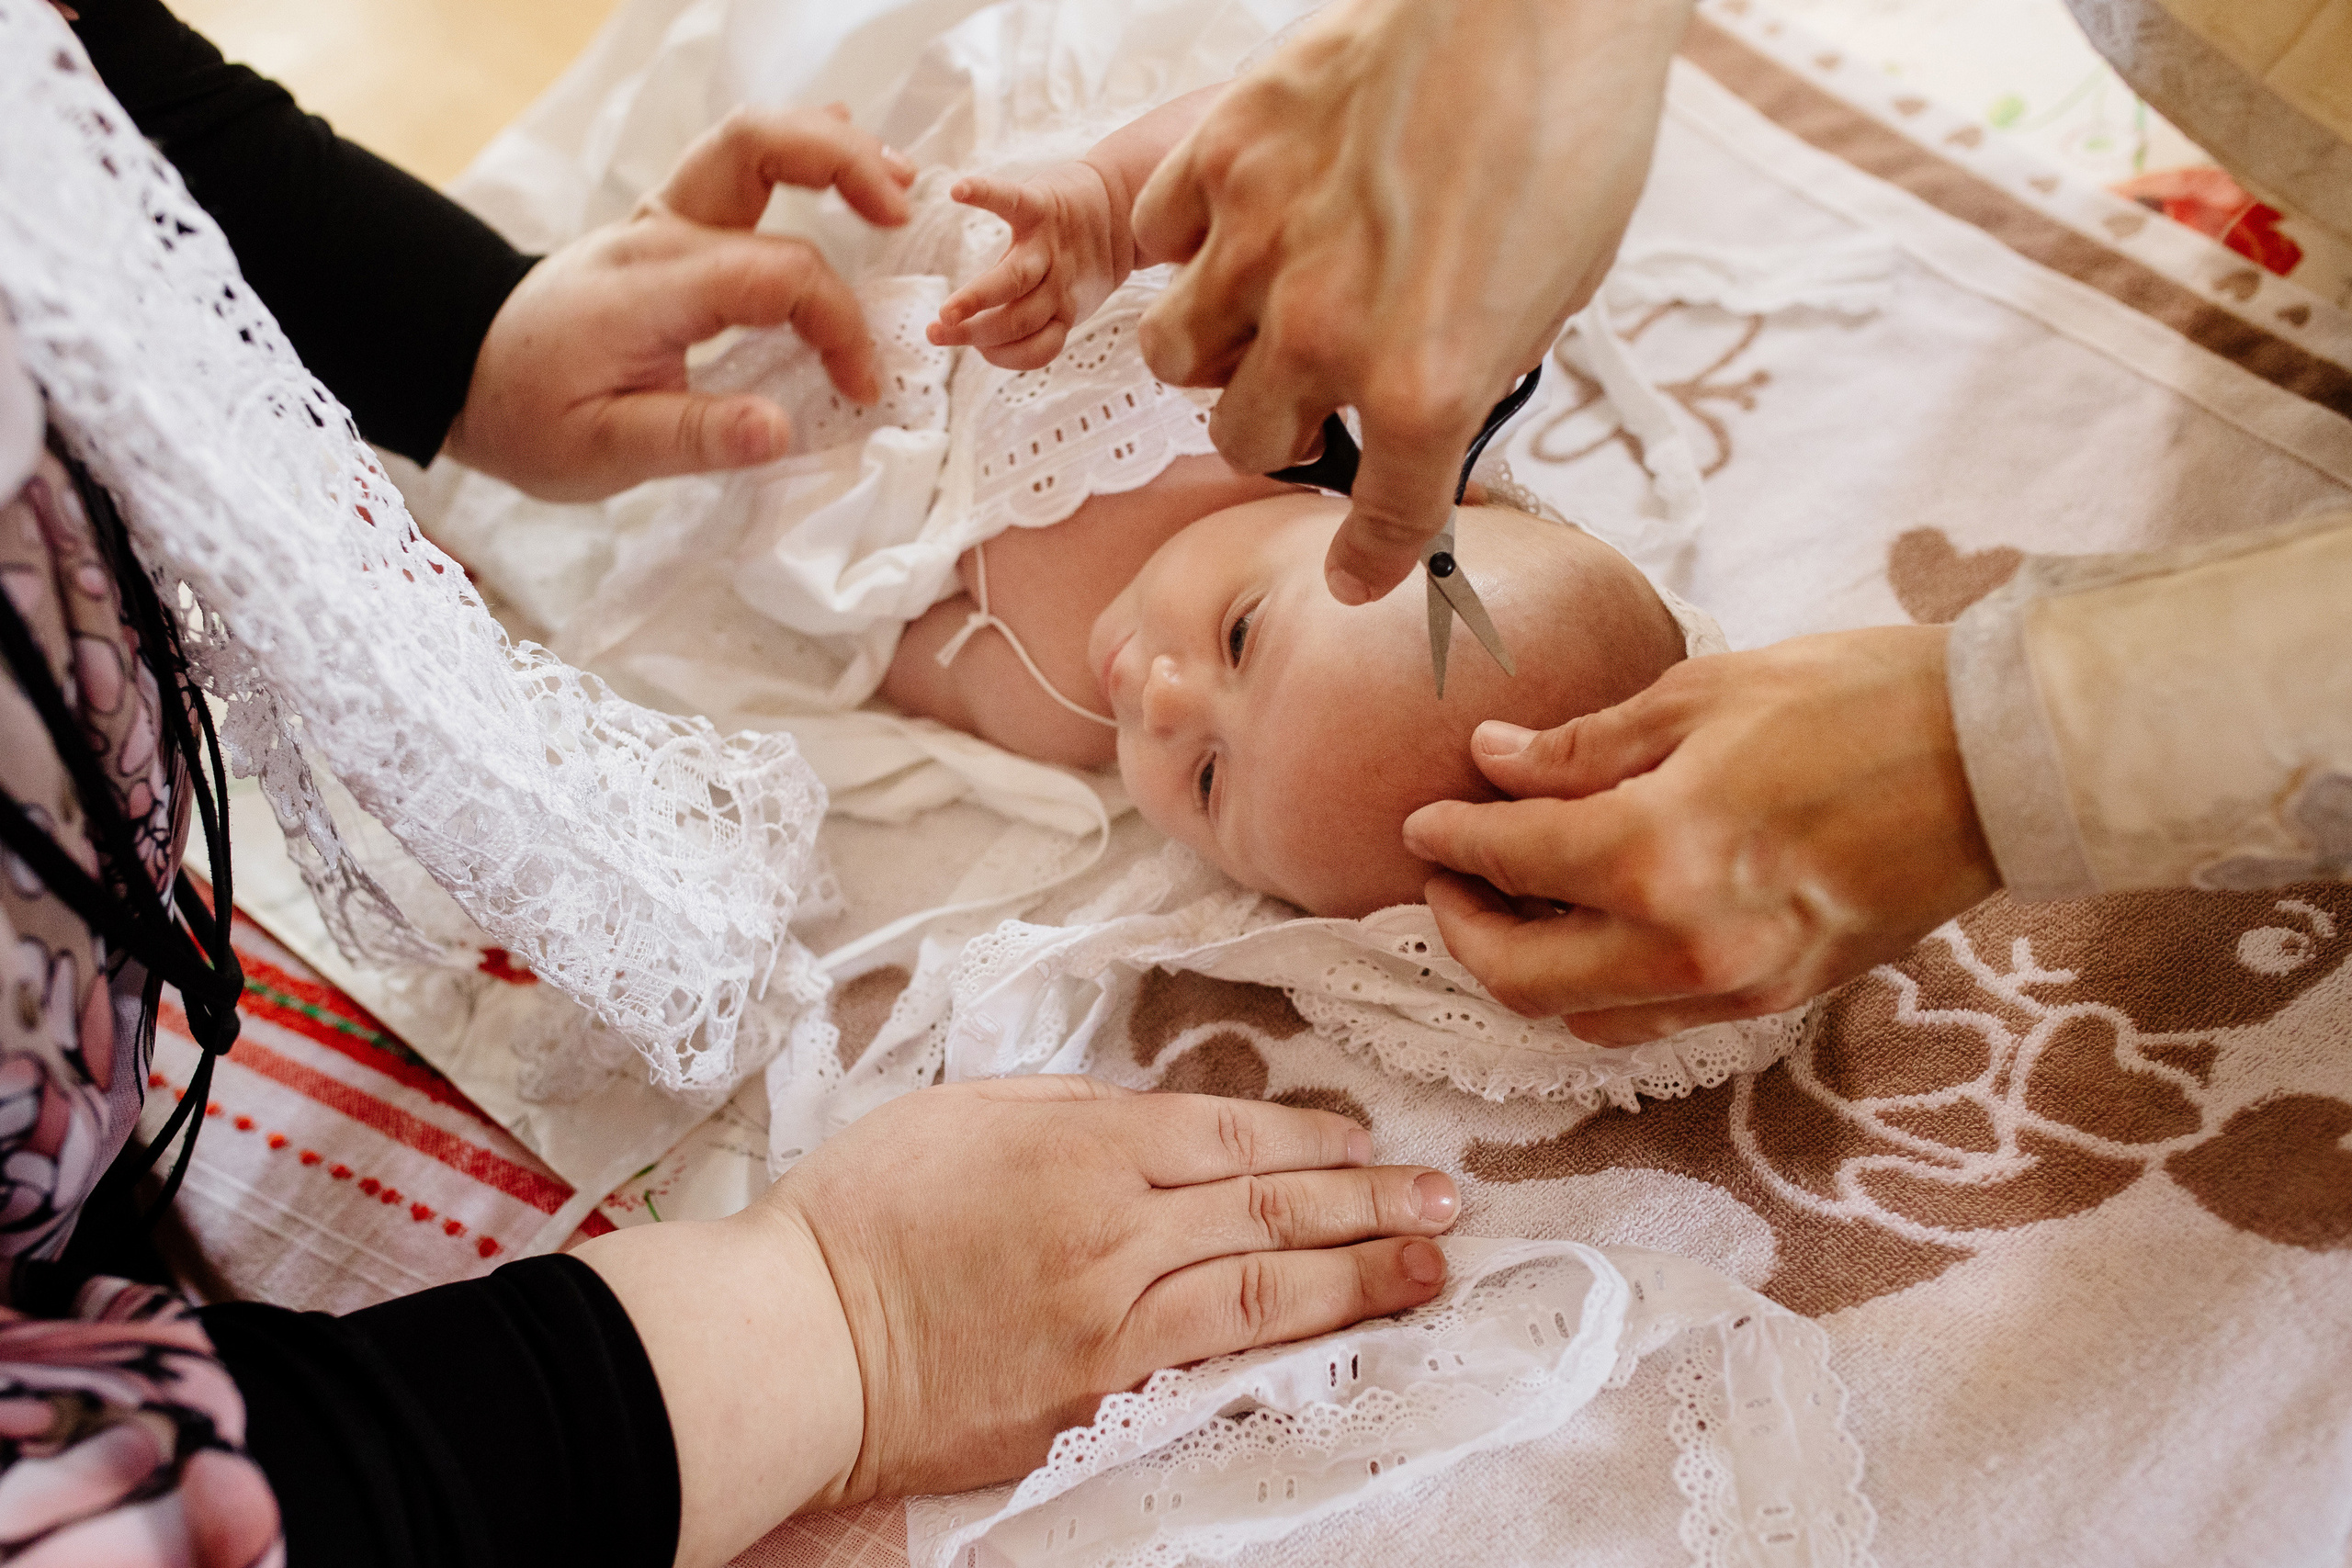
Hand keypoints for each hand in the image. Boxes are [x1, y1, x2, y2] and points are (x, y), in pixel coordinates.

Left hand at [443, 104, 914, 501]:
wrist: (464, 373)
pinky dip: (800, 154)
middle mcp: (660, 233)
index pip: (780, 274)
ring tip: (898, 183)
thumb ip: (695, 439)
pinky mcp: (671, 225)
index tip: (860, 388)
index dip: (840, 327)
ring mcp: (662, 218)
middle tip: (905, 214)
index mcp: (652, 286)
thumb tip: (783, 430)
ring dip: (829, 149)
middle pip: (758, 148)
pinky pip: (741, 164)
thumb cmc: (531, 417)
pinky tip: (845, 158)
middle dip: (843, 167)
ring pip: (751, 140)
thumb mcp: (602, 453)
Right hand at [577, 1076, 1455, 1565]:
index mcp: (1083, 1144)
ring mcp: (1114, 1319)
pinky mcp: (1099, 1394)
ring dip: (1360, 1273)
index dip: (1313, 1141)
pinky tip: (1339, 1333)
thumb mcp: (966, 1113)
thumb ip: (1073, 1111)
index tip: (1369, 1143)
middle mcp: (1117, 1227)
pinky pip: (1215, 1359)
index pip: (1231, 1135)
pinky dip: (1289, 1341)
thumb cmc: (861, 1214)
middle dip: (1370, 1201)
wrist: (801, 1343)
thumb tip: (1155, 1123)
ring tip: (1430, 1265)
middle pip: (1270, 1206)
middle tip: (1446, 1199)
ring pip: (1265, 1286)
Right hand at [930, 161, 1133, 369]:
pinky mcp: (1043, 205)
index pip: (1037, 345)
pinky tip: (958, 192)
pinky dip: (984, 193)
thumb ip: (1035, 314)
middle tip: (936, 334)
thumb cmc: (1079, 252)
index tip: (975, 352)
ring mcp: (1048, 244)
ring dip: (975, 300)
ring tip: (943, 311)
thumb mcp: (1071, 292)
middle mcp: (1055, 281)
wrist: (1124, 206)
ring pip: (1015, 281)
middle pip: (1019, 316)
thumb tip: (982, 342)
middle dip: (979, 331)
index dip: (1007, 355)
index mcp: (1061, 306)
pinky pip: (1011, 199)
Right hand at [1130, 0, 1692, 602]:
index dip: (1369, 562)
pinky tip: (1232, 227)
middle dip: (1278, 429)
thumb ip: (1467, 376)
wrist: (1540, 4)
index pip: (1380, 527)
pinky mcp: (1225, 155)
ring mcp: (1260, 244)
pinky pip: (1158, 236)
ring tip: (1253, 315)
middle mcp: (1324, 334)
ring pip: (1178, 355)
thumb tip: (1428, 414)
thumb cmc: (1571, 132)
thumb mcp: (1551, 300)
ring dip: (1213, 353)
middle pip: (1246, 438)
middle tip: (1308, 396)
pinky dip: (1186, 245)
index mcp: (1424, 387)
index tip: (1358, 572)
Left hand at [1402, 627, 2000, 1040]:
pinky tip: (1592, 932)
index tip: (1424, 818)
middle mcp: (1688, 945)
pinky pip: (1653, 1020)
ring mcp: (1738, 987)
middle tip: (1449, 875)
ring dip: (1526, 972)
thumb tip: (1494, 762)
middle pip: (1522, 978)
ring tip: (1512, 904)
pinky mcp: (1779, 1001)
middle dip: (1464, 930)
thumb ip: (1584, 747)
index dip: (1452, 837)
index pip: (1512, 860)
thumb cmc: (1860, 701)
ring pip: (1582, 1018)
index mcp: (1660, 853)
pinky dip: (1598, 989)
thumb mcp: (1702, 695)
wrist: (2001, 758)